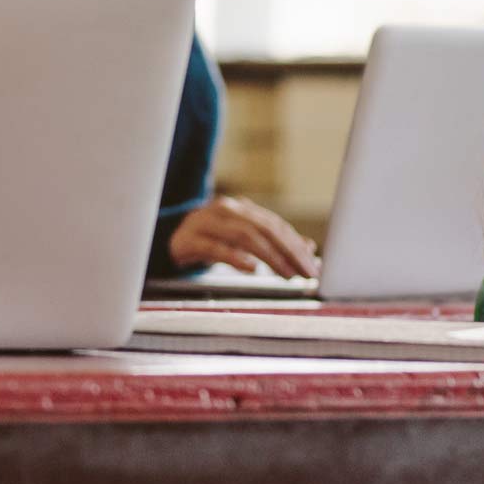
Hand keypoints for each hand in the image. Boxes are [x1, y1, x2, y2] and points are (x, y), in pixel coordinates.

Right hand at [168, 195, 320, 281]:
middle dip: (289, 252)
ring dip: (270, 256)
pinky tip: (251, 268)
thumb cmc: (212, 240)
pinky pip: (216, 248)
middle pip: (264, 229)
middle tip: (305, 273)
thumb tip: (308, 248)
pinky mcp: (190, 240)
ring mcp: (207, 223)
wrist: (169, 239)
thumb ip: (273, 241)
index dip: (296, 245)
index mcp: (241, 209)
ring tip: (286, 275)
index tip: (313, 266)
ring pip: (244, 236)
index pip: (275, 225)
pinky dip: (235, 257)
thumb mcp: (242, 239)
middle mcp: (226, 210)